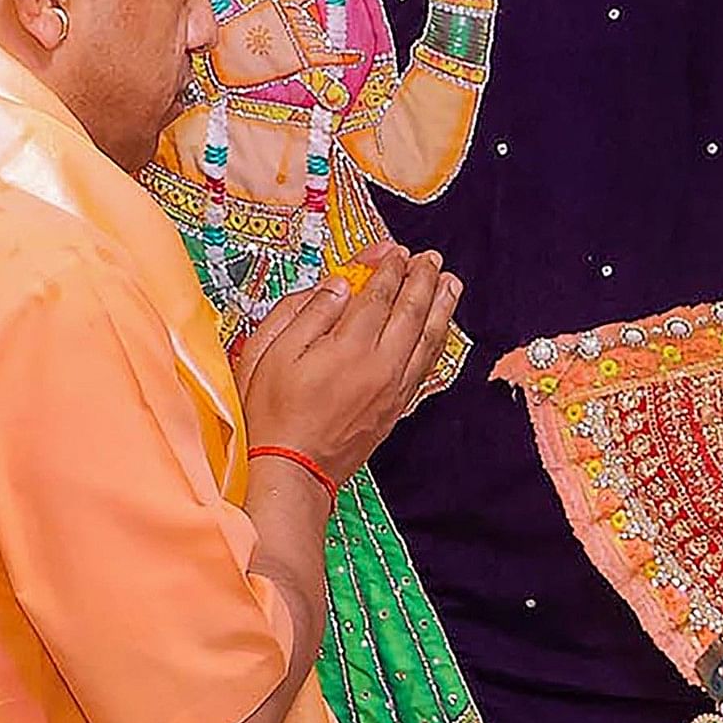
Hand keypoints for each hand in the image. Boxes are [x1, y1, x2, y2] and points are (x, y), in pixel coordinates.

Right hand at [233, 247, 462, 480]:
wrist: (292, 470)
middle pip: (411, 310)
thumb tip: (338, 285)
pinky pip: (426, 364)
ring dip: (442, 306)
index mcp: (348, 346)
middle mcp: (380, 364)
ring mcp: (394, 388)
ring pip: (428, 337)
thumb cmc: (272, 413)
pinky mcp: (397, 407)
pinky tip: (440, 329)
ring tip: (451, 283)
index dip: (388, 268)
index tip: (393, 251)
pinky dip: (437, 340)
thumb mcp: (270, 353)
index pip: (377, 295)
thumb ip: (307, 312)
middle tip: (430, 259)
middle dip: (423, 279)